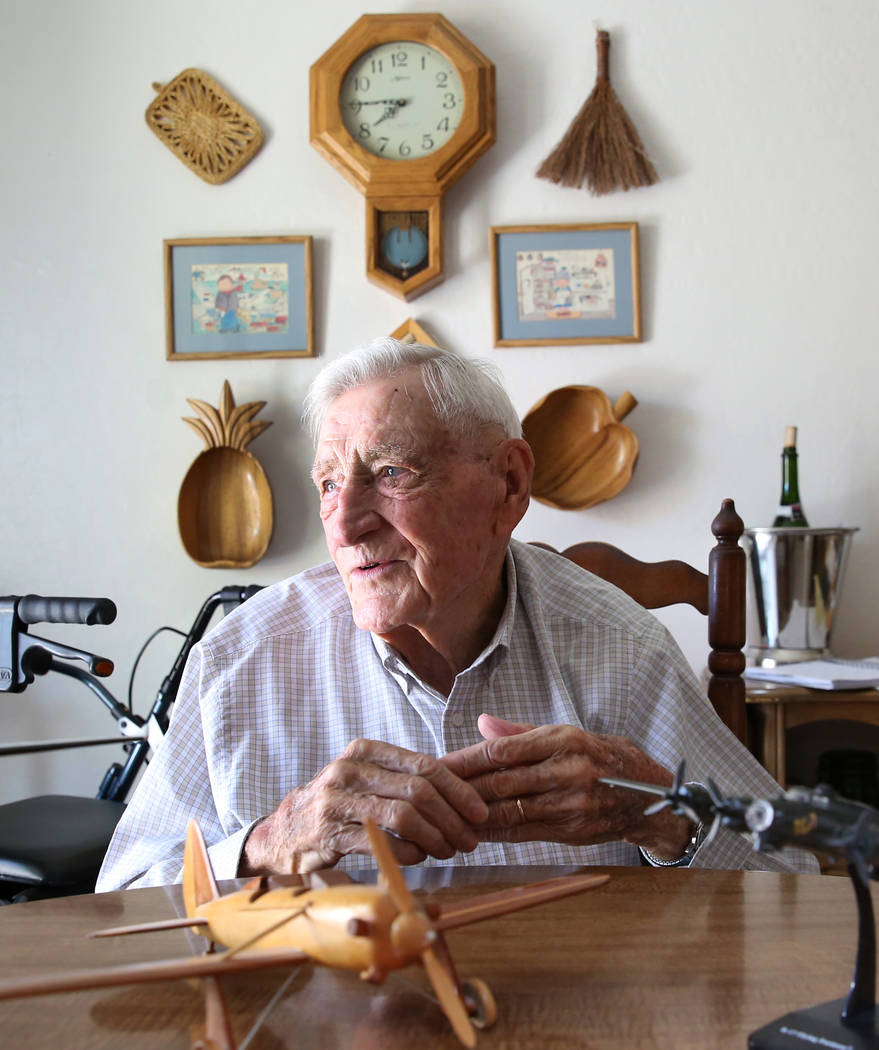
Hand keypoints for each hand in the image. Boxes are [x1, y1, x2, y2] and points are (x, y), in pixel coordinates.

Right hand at [240, 738, 488, 875]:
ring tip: (448, 851)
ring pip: (403, 816)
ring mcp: (336, 800)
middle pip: (418, 791)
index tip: (479, 812)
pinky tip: (420, 858)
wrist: (286, 829)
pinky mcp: (328, 833)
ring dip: (434, 838)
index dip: (457, 790)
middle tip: (468, 840)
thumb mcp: (368, 779)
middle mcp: (350, 769)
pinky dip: (409, 853)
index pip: (424, 765)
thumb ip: (405, 779)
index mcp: (366, 750)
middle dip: (451, 818)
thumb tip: (462, 792)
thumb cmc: (340, 803)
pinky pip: (381, 843)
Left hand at [440, 715, 690, 859]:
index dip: (467, 760)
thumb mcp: (569, 734)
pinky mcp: (574, 830)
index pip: (502, 750)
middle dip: (461, 789)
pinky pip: (525, 832)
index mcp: (564, 739)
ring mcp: (572, 803)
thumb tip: (482, 724)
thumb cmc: (604, 757)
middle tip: (430, 793)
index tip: (439, 764)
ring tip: (443, 815)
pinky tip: (474, 832)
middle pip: (502, 782)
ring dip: (473, 815)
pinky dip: (496, 832)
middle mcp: (569, 770)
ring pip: (510, 810)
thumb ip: (522, 733)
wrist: (652, 795)